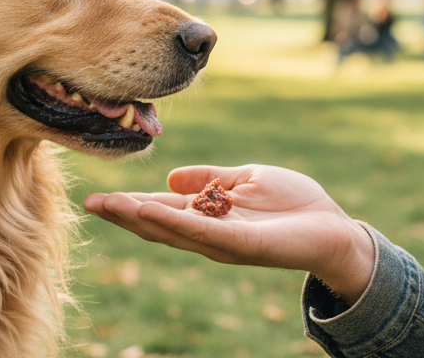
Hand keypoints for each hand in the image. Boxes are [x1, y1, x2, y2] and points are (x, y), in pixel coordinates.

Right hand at [84, 164, 375, 303]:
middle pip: (157, 226)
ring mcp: (223, 242)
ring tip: (111, 206)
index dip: (130, 204)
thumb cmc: (294, 204)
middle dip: (123, 215)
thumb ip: (211, 179)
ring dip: (140, 219)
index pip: (161, 210)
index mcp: (208, 215)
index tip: (99, 196)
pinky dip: (176, 223)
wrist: (334, 226)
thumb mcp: (245, 180)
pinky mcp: (242, 245)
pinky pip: (204, 233)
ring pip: (173, 231)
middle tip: (89, 202)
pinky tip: (152, 212)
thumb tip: (170, 178)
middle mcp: (209, 234)